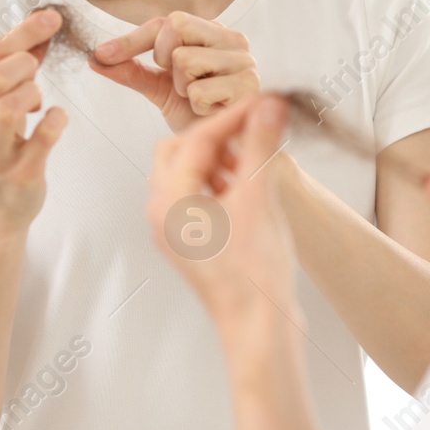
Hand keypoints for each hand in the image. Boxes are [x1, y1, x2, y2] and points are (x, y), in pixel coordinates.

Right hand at [0, 7, 69, 230]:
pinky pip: (43, 140)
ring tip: (38, 101)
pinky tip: (57, 118)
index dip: (22, 32)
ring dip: (32, 93)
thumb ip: (9, 76)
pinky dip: (56, 121)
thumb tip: (38, 36)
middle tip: (39, 64)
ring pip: (7, 108)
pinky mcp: (20, 175)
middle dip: (25, 60)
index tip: (50, 17)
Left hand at [90, 11, 260, 130]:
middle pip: (176, 28)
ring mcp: (245, 61)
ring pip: (186, 60)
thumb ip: (130, 70)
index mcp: (212, 33)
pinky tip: (212, 110)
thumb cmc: (195, 114)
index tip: (103, 54)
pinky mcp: (249, 86)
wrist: (221, 148)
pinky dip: (197, 106)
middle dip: (165, 62)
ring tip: (199, 99)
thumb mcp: (158, 87)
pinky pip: (200, 90)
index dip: (132, 39)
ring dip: (182, 89)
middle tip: (181, 84)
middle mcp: (233, 40)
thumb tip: (95, 57)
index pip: (167, 22)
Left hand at [146, 93, 298, 326]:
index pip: (197, 138)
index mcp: (169, 200)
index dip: (233, 115)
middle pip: (180, 151)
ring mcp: (174, 230)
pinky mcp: (191, 243)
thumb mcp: (259, 198)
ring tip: (254, 155)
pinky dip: (219, 181)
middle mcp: (162, 213)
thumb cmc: (254, 272)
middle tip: (254, 126)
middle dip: (217, 135)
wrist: (258, 328)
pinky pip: (196, 197)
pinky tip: (249, 185)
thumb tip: (267, 104)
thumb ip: (260, 146)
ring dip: (218, 157)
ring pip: (187, 173)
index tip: (263, 100)